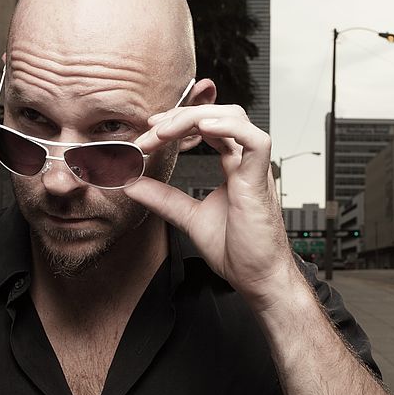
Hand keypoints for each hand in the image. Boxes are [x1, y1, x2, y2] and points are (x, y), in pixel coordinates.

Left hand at [126, 103, 299, 308]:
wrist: (258, 279)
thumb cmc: (239, 252)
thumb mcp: (189, 218)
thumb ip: (163, 198)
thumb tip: (132, 184)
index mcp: (233, 167)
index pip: (207, 127)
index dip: (178, 123)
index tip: (149, 132)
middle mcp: (245, 163)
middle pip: (218, 115)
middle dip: (180, 117)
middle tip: (149, 133)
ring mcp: (255, 170)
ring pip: (234, 118)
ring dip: (195, 117)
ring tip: (165, 132)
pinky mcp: (261, 181)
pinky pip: (256, 141)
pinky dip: (230, 128)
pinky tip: (204, 128)